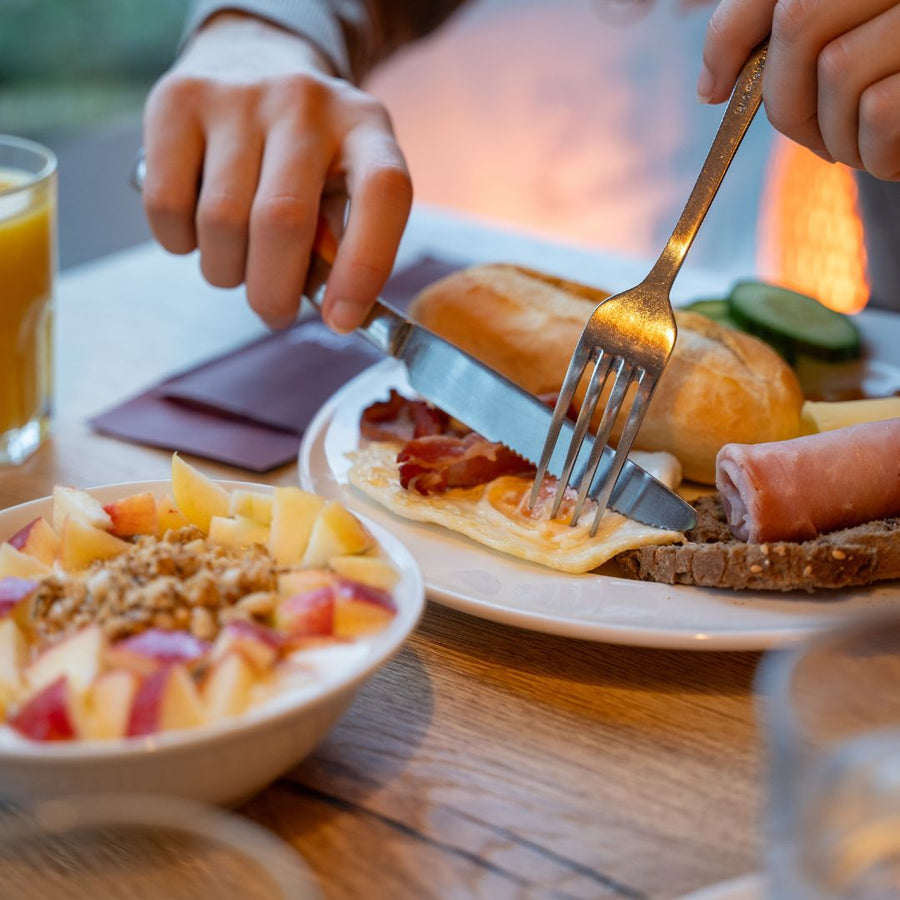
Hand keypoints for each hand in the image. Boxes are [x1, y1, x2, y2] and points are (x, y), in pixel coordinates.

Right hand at [142, 12, 411, 331]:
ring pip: (221, 221)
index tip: (341, 320)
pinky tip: (198, 233)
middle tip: (274, 311)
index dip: (364, 268)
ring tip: (237, 263)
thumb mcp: (346, 184)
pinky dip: (180, 243)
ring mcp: (238, 95)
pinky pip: (168, 206)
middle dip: (274, 292)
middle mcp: (305, 100)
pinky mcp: (176, 100)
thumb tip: (329, 307)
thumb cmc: (308, 153)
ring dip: (226, 271)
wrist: (251, 57)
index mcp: (365, 125)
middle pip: (283, 222)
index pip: (383, 193)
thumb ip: (343, 241)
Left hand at [698, 0, 899, 179]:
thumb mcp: (848, 37)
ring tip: (858, 147)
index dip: (728, 38)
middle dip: (785, 99)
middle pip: (799, 22)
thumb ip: (782, 37)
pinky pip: (882, 111)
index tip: (715, 90)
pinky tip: (890, 157)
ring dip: (833, 135)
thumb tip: (712, 87)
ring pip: (838, 70)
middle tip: (809, 136)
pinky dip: (875, 152)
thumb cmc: (898, 71)